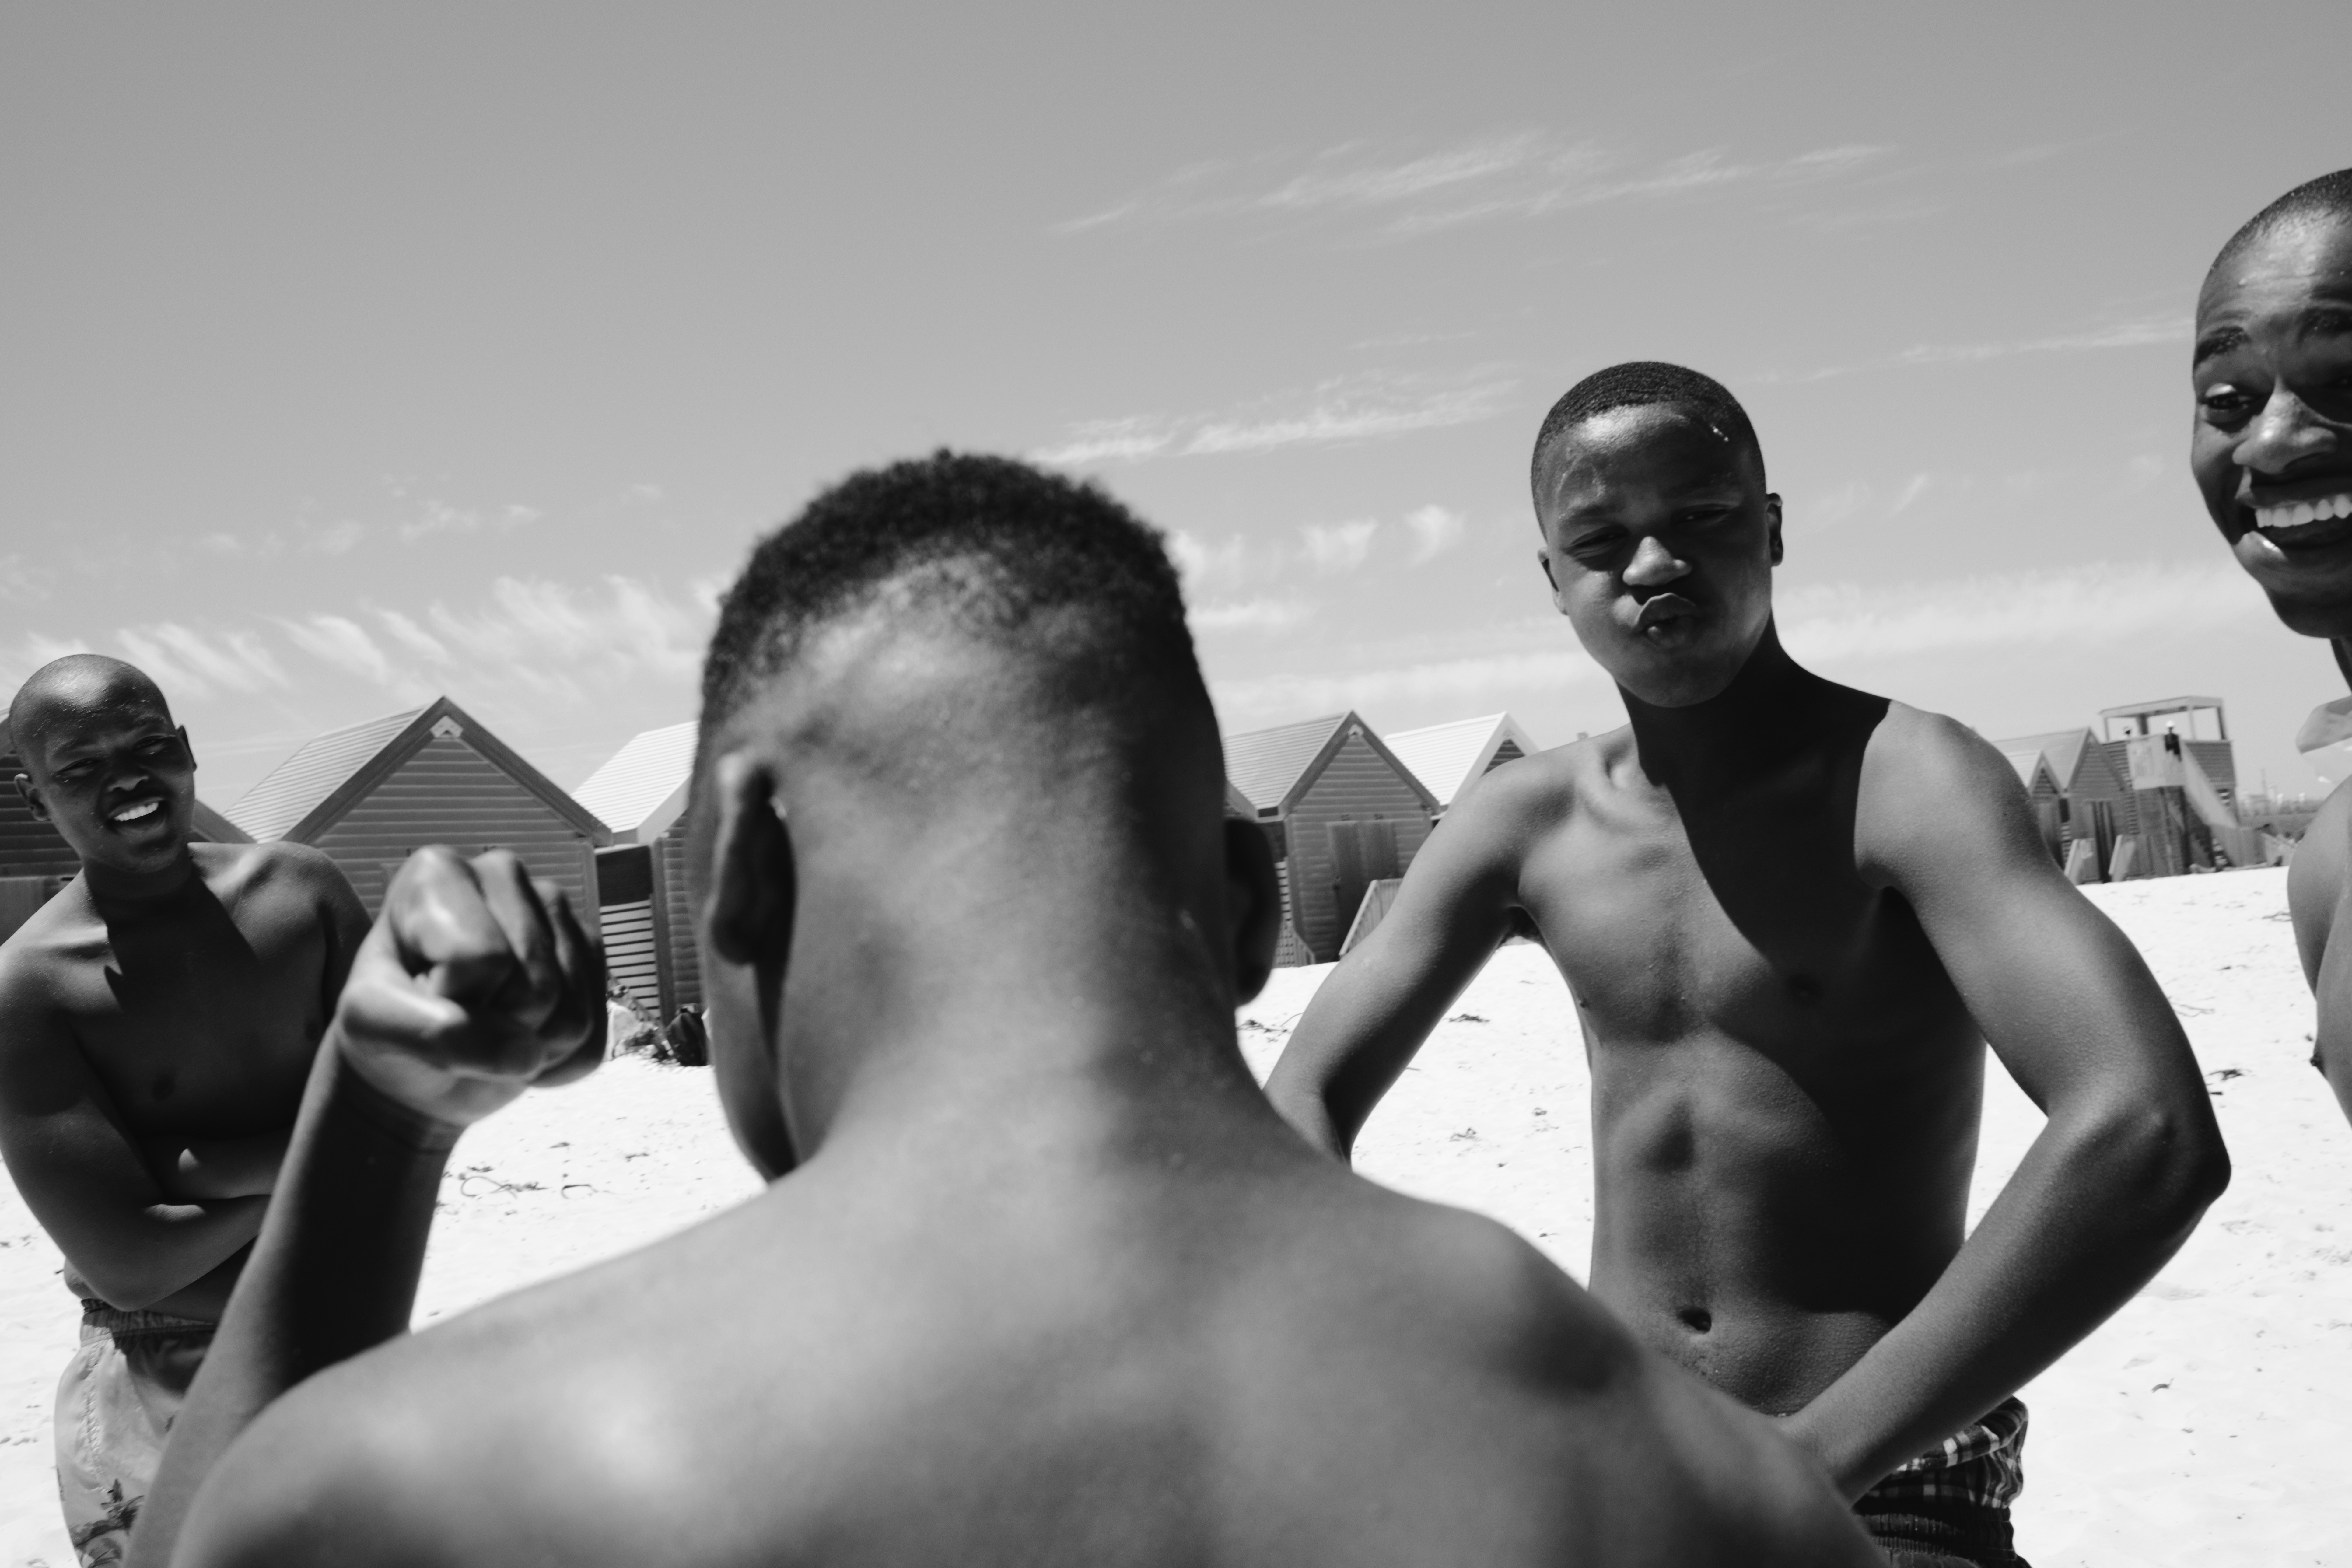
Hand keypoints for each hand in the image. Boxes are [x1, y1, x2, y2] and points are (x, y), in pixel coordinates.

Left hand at [332, 848, 604, 1129]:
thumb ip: (432, 1032)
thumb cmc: (389, 1031)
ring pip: (572, 1017)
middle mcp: (505, 874)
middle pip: (534, 990)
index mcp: (439, 873)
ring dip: (526, 1051)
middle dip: (495, 1028)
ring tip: (487, 1032)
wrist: (423, 1065)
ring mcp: (556, 911)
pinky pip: (595, 1035)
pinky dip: (555, 1063)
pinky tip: (521, 1042)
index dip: (452, 1000)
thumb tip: (524, 1053)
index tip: (421, 999)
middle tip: (457, 1020)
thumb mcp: (373, 1025)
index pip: (481, 957)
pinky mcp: (590, 953)